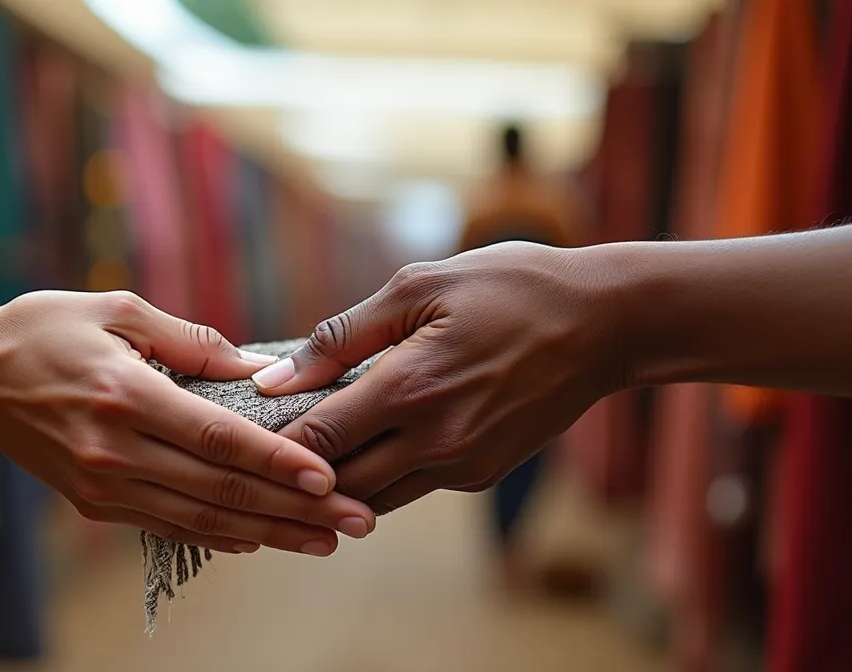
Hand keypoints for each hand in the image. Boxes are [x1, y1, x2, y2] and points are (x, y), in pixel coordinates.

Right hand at [0, 290, 375, 555]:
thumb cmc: (48, 329)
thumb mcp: (119, 310)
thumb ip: (193, 340)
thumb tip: (259, 367)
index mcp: (126, 394)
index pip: (218, 437)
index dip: (278, 460)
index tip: (331, 476)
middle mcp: (115, 449)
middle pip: (222, 489)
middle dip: (296, 509)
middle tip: (358, 520)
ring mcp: (102, 483)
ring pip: (202, 518)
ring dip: (270, 532)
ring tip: (325, 539)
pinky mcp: (94, 503)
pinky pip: (168, 525)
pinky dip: (220, 535)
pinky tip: (262, 539)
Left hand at [252, 242, 620, 514]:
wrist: (605, 324)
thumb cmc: (509, 289)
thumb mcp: (420, 288)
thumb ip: (342, 336)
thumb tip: (277, 379)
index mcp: (409, 390)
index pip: (314, 443)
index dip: (271, 443)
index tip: (246, 430)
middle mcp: (434, 442)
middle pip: (336, 483)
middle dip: (297, 472)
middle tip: (264, 449)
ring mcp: (462, 466)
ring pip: (374, 497)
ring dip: (339, 482)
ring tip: (312, 453)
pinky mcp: (482, 475)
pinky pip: (413, 488)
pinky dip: (383, 475)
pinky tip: (371, 443)